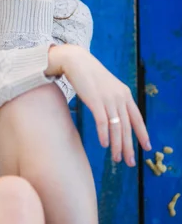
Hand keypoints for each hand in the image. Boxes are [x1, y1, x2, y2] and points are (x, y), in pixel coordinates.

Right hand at [47, 45, 151, 165]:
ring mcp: (108, 99)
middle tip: (130, 162)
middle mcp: (119, 97)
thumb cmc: (90, 76)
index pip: (137, 118)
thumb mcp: (109, 87)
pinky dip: (104, 135)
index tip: (146, 147)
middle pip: (127, 127)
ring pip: (116, 127)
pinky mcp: (95, 100)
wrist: (77, 61)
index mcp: (125, 94)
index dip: (142, 134)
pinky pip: (102, 122)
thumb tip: (117, 118)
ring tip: (116, 158)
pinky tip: (104, 144)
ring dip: (117, 145)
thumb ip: (115, 100)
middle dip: (129, 146)